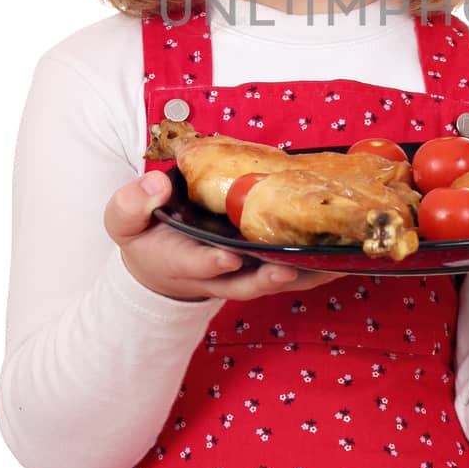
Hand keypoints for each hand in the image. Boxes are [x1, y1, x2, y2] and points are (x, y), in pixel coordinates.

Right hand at [105, 170, 346, 302]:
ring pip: (275, 281)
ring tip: (334, 264)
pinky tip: (344, 254)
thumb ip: (133, 204)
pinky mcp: (262, 268)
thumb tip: (157, 184)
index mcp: (180, 261)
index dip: (211, 263)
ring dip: (305, 276)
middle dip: (267, 278)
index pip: (197, 265)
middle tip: (288, 269)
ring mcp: (242, 275)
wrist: (160, 264)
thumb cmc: (146, 237)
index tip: (227, 256)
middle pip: (245, 283)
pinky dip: (316, 266)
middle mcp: (217, 274)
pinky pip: (292, 271)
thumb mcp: (124, 221)